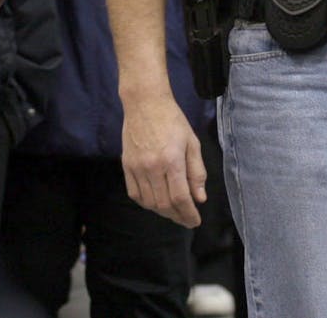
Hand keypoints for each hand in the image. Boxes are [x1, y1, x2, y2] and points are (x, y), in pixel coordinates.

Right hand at [120, 92, 207, 226]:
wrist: (145, 104)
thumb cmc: (173, 121)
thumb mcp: (192, 143)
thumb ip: (197, 172)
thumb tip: (200, 198)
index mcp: (172, 161)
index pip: (180, 198)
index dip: (189, 214)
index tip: (195, 221)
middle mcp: (152, 167)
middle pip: (164, 204)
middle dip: (177, 216)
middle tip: (187, 219)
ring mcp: (137, 168)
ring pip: (149, 202)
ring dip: (162, 212)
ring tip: (174, 212)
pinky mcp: (126, 166)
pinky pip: (135, 194)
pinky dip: (146, 203)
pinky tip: (156, 203)